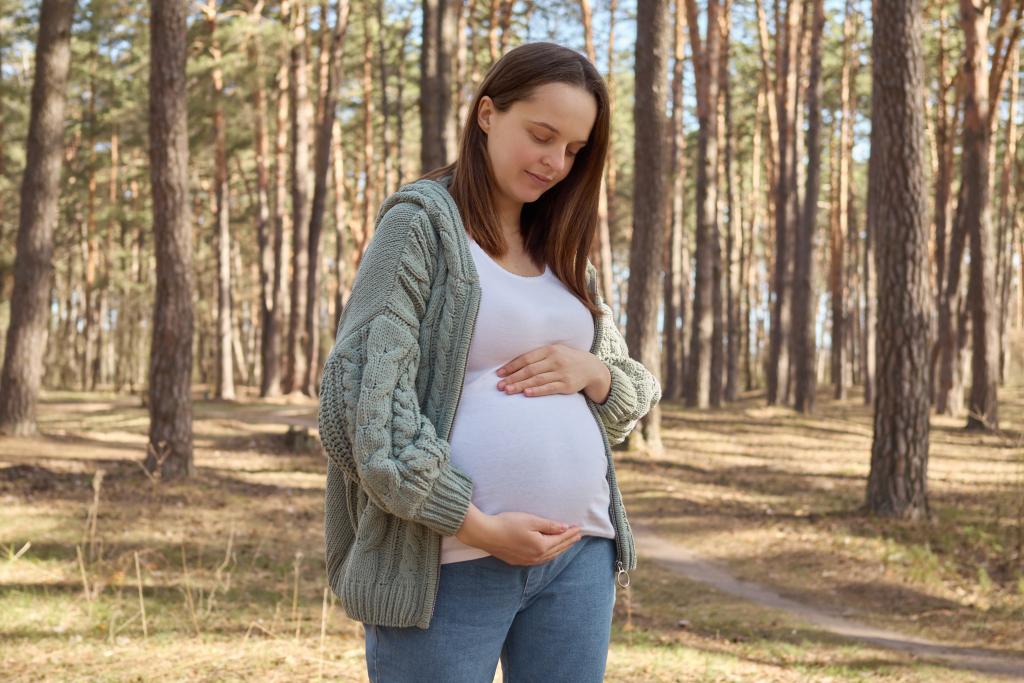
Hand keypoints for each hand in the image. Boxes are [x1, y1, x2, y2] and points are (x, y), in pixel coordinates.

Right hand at [455, 505, 581, 565]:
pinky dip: (549, 555)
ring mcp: (527, 561)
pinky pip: (540, 560)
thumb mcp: (531, 520)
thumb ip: (549, 525)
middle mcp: (536, 557)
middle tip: (578, 535)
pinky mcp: (518, 561)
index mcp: (541, 546)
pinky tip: (549, 552)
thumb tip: (565, 528)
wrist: (485, 534)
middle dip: (568, 541)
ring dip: (559, 549)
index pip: (560, 539)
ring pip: (549, 556)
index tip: (579, 527)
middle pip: (557, 549)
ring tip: (567, 544)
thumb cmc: (507, 524)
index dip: (570, 533)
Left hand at [496, 343, 610, 401]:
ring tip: (508, 390)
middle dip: (513, 378)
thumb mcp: (554, 352)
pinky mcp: (567, 385)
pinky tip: (526, 394)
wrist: (590, 367)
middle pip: (529, 370)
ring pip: (537, 380)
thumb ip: (537, 357)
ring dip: (521, 386)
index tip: (499, 374)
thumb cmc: (566, 359)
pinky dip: (537, 391)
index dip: (512, 366)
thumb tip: (513, 366)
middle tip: (500, 386)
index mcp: (549, 350)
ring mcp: (561, 373)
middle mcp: (555, 360)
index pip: (526, 358)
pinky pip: (549, 388)